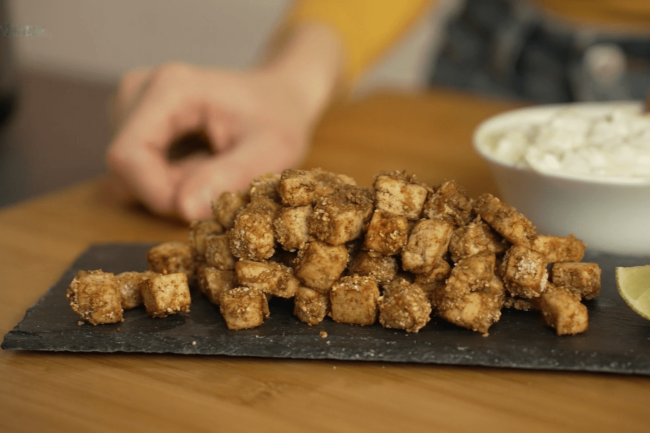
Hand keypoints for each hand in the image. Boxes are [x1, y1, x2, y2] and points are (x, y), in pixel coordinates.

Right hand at [107, 64, 312, 220]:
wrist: (278, 96)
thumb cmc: (279, 119)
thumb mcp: (272, 151)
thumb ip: (230, 176)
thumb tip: (184, 209)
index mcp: (169, 88)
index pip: (128, 158)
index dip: (157, 195)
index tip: (202, 207)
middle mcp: (138, 89)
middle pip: (127, 169)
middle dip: (170, 193)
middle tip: (220, 184)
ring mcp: (130, 104)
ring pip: (131, 175)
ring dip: (171, 187)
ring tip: (215, 168)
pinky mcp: (133, 120)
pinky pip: (138, 171)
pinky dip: (168, 180)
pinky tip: (201, 164)